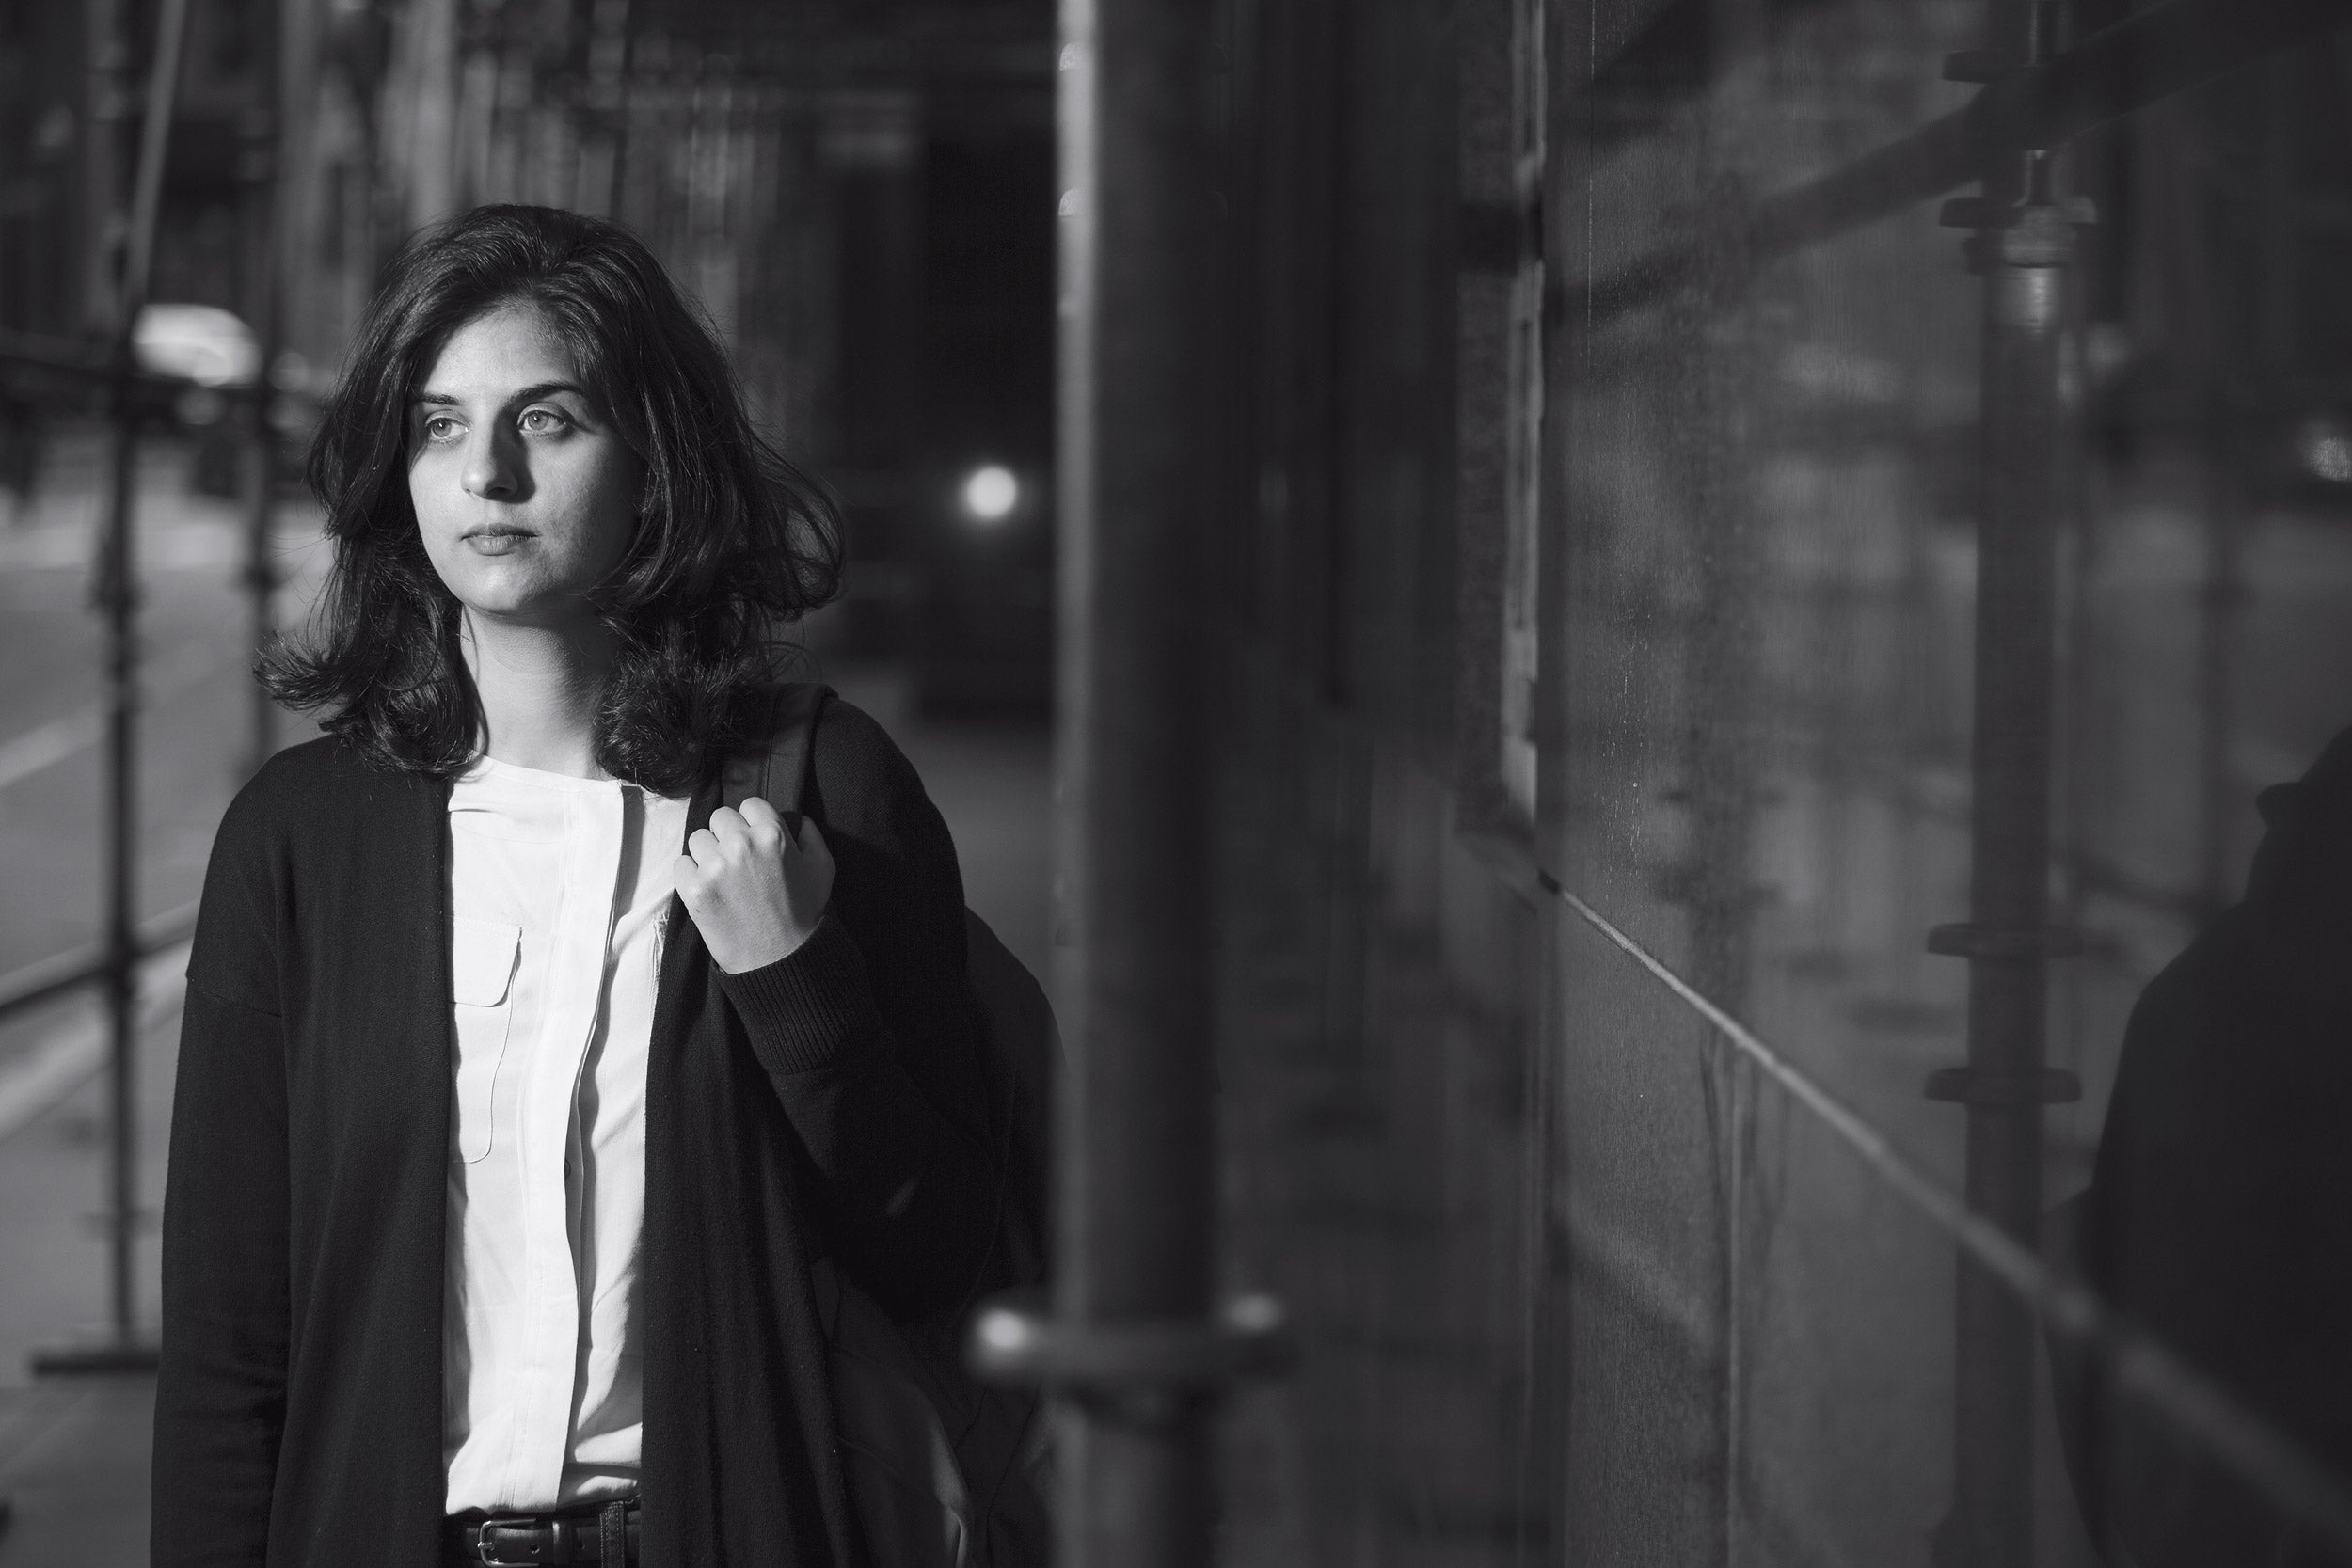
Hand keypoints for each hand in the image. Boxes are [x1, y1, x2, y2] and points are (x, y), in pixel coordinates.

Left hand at [675, 797, 835, 973]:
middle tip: (738, 860)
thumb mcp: (823, 868)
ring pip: (697, 839)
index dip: (753, 821)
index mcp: (773, 834)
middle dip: (728, 835)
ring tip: (723, 876)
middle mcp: (741, 845)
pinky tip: (709, 889)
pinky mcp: (694, 889)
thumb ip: (811, 835)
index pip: (749, 804)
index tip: (754, 840)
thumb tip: (796, 819)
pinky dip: (691, 875)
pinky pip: (681, 864)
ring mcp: (714, 867)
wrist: (780, 959)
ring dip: (708, 854)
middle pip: (720, 818)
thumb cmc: (804, 914)